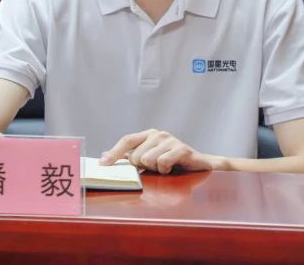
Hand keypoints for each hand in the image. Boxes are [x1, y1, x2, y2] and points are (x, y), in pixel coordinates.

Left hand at [100, 129, 225, 173]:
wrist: (200, 166)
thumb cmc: (172, 163)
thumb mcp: (149, 159)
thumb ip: (129, 156)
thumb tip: (104, 156)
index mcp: (149, 135)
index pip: (127, 140)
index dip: (114, 152)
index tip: (102, 164)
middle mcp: (158, 134)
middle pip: (136, 155)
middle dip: (143, 167)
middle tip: (156, 168)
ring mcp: (170, 140)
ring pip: (148, 160)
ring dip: (156, 169)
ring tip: (166, 168)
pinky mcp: (182, 148)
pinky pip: (162, 162)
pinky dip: (166, 170)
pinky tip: (173, 169)